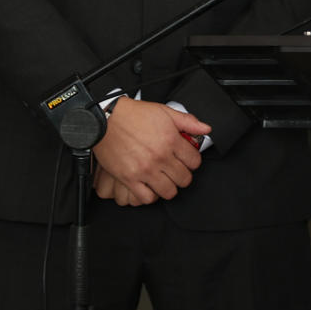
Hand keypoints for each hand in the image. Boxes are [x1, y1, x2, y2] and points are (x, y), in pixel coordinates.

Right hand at [91, 98, 209, 205]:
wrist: (105, 119)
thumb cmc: (132, 114)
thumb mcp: (163, 111)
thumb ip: (187, 121)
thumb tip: (205, 129)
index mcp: (170, 140)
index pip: (195, 161)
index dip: (193, 161)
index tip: (187, 160)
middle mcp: (160, 156)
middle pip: (184, 179)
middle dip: (183, 175)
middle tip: (176, 170)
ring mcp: (145, 169)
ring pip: (169, 191)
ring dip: (169, 187)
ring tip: (165, 180)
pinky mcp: (129, 178)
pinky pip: (147, 198)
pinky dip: (151, 195)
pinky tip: (150, 186)